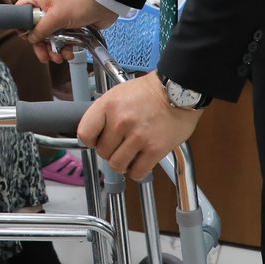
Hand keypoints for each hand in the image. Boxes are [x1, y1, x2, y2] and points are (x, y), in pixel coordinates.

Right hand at [16, 0, 116, 62]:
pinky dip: (65, 49)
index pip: (22, 11)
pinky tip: (68, 53)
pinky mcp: (71, 26)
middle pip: (36, 30)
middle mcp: (48, 9)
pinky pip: (63, 41)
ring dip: (53, 50)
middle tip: (44, 55)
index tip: (27, 38)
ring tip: (58, 58)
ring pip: (49, 38)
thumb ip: (40, 29)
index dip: (22, 25)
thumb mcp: (55, 16)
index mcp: (40, 0)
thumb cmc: (80, 3)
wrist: (104, 3)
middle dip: (40, 45)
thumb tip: (31, 38)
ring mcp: (59, 18)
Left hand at [77, 73, 203, 177]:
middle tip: (120, 144)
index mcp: (108, 105)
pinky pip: (137, 172)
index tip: (97, 140)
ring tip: (131, 154)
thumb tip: (94, 134)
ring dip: (123, 163)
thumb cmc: (149, 92)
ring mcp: (138, 137)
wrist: (179, 91)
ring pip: (117, 165)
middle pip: (102, 152)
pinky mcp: (155, 149)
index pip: (85, 134)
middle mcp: (121, 121)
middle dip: (110, 151)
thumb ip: (104, 113)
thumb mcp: (118, 93)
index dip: (91, 141)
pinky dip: (137, 171)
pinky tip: (141, 160)